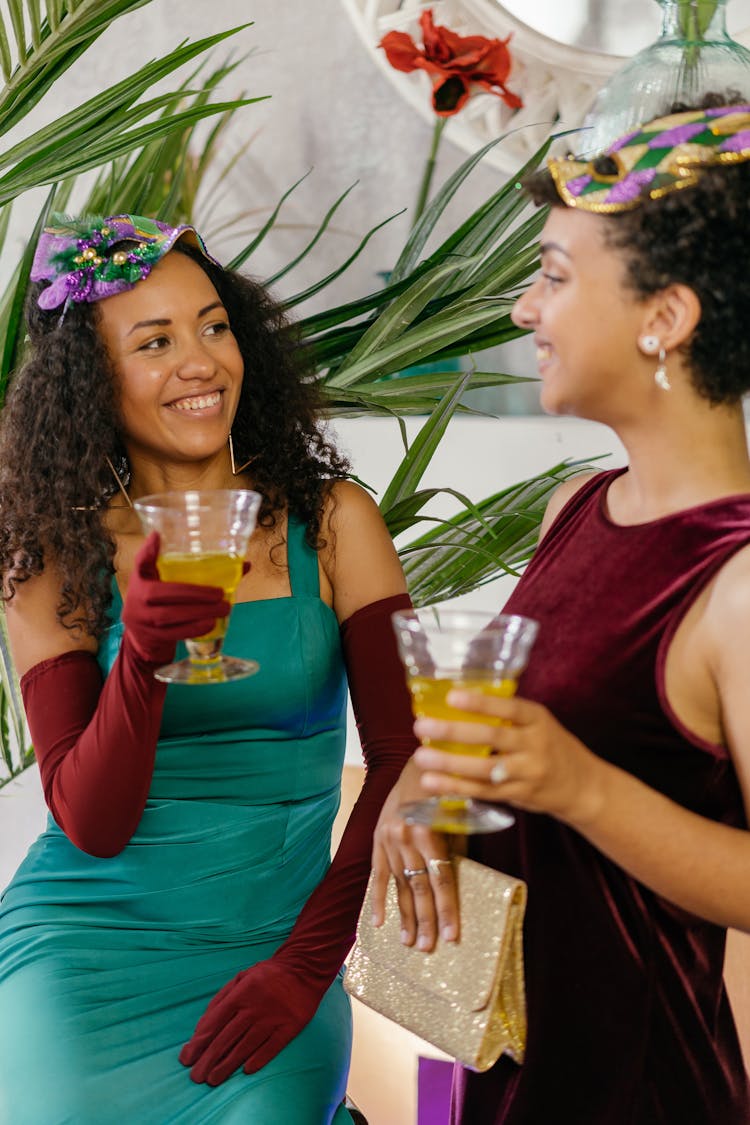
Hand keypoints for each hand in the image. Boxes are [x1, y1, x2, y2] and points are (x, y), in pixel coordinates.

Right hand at [122, 532, 230, 664]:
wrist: (141, 636)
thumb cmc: (162, 601)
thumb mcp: (168, 582)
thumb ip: (195, 571)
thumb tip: (244, 564)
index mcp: (141, 578)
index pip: (141, 562)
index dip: (147, 551)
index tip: (158, 536)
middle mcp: (136, 596)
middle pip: (161, 593)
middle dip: (194, 594)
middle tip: (220, 594)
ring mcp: (142, 619)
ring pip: (169, 615)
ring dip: (198, 613)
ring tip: (223, 609)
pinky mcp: (152, 636)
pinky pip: (173, 633)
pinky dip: (194, 628)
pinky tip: (211, 623)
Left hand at [179, 959, 321, 1085]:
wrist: (304, 968)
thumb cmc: (267, 975)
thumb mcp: (241, 977)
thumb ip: (220, 1000)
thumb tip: (202, 1027)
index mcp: (241, 994)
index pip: (215, 1021)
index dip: (199, 1041)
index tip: (186, 1058)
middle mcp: (255, 1007)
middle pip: (227, 1037)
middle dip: (208, 1059)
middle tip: (196, 1077)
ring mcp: (273, 1018)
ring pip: (246, 1046)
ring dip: (228, 1065)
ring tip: (213, 1079)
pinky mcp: (291, 1026)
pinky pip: (272, 1046)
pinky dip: (259, 1059)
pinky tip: (246, 1071)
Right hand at [370, 757, 459, 954]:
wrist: (417, 762)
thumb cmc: (446, 787)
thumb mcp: (459, 812)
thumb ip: (458, 845)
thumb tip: (461, 879)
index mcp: (428, 830)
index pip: (440, 879)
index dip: (447, 909)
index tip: (452, 936)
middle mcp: (405, 837)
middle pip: (418, 887)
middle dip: (425, 920)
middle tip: (428, 948)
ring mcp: (388, 839)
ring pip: (398, 885)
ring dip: (404, 915)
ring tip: (409, 942)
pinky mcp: (377, 838)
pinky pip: (377, 874)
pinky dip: (377, 899)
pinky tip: (378, 922)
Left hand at [414, 689, 603, 827]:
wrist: (584, 786)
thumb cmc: (552, 746)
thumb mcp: (539, 723)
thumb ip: (508, 717)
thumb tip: (458, 702)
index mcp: (537, 719)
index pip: (508, 708)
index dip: (480, 704)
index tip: (451, 697)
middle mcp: (534, 745)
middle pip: (491, 738)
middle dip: (453, 733)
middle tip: (422, 727)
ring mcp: (527, 772)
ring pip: (483, 769)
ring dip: (449, 764)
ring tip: (421, 758)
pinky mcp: (519, 795)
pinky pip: (483, 791)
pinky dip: (457, 788)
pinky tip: (433, 783)